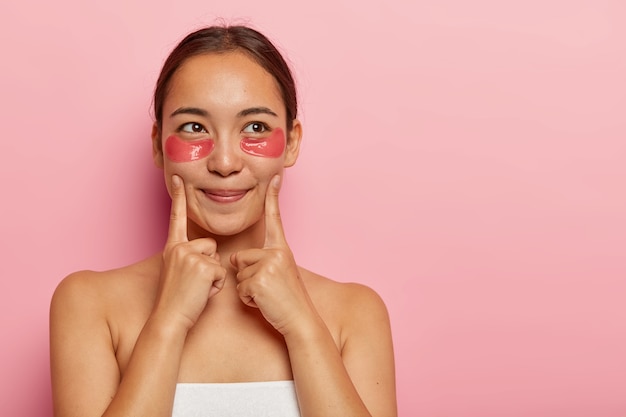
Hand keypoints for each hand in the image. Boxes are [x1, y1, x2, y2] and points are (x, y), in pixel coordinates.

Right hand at [155, 175, 225, 329]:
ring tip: (197, 288)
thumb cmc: (177, 299)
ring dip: (213, 275)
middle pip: (210, 245)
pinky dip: (216, 285)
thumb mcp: (178, 271)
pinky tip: (202, 293)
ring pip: (217, 258)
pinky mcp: (203, 266)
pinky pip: (221, 272)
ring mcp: (190, 256)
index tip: (177, 177)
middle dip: (209, 264)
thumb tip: (206, 251)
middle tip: (193, 283)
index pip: (176, 217)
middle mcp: (178, 248)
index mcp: (172, 247)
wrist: (170, 318)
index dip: (178, 196)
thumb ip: (188, 257)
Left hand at [230, 175, 315, 334]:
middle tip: (268, 289)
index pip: (275, 219)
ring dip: (248, 290)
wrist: (300, 319)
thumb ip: (262, 261)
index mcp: (281, 249)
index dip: (273, 197)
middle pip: (241, 258)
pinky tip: (263, 302)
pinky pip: (240, 288)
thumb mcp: (279, 273)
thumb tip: (235, 259)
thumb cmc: (287, 299)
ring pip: (239, 274)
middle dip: (247, 276)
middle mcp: (276, 252)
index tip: (274, 176)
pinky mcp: (259, 279)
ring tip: (266, 296)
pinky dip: (248, 299)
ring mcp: (268, 265)